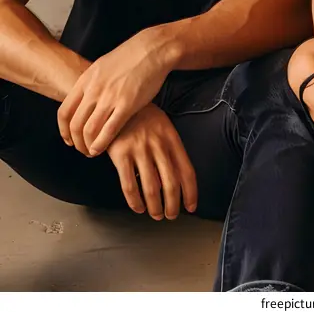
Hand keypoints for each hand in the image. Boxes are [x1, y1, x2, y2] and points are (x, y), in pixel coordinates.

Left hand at [57, 27, 174, 155]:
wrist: (152, 49)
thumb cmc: (131, 57)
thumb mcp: (102, 66)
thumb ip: (91, 84)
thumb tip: (84, 100)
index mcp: (86, 80)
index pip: (64, 112)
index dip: (64, 131)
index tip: (69, 139)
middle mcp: (94, 90)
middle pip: (75, 125)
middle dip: (76, 143)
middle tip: (82, 149)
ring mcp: (110, 98)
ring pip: (89, 131)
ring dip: (88, 146)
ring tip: (93, 151)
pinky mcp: (127, 105)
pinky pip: (108, 131)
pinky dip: (101, 145)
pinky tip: (102, 149)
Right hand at [107, 103, 196, 219]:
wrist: (117, 102)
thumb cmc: (143, 117)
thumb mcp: (163, 127)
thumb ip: (170, 150)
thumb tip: (174, 181)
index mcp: (172, 138)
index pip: (187, 171)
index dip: (191, 192)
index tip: (191, 206)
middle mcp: (158, 144)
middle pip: (171, 183)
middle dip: (173, 205)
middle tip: (171, 216)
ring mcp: (139, 149)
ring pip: (151, 188)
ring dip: (155, 207)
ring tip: (156, 214)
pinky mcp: (120, 154)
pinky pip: (129, 185)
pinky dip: (135, 201)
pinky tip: (138, 208)